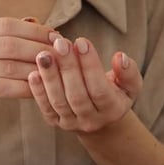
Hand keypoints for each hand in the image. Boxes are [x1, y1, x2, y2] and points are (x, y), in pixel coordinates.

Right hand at [0, 17, 57, 129]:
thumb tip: (34, 21)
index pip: (7, 25)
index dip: (35, 30)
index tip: (57, 37)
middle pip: (11, 43)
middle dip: (41, 48)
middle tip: (64, 56)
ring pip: (9, 65)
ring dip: (37, 69)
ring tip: (57, 74)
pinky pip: (2, 88)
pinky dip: (23, 88)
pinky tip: (38, 92)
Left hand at [27, 37, 141, 132]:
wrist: (99, 120)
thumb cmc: (115, 93)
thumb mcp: (130, 85)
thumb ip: (129, 72)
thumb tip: (120, 57)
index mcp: (112, 110)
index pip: (100, 89)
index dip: (90, 65)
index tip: (81, 41)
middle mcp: (91, 121)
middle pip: (77, 96)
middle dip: (68, 68)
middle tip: (60, 43)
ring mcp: (71, 123)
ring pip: (59, 102)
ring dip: (50, 78)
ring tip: (43, 55)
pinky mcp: (55, 122)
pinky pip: (45, 108)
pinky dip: (38, 91)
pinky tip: (33, 73)